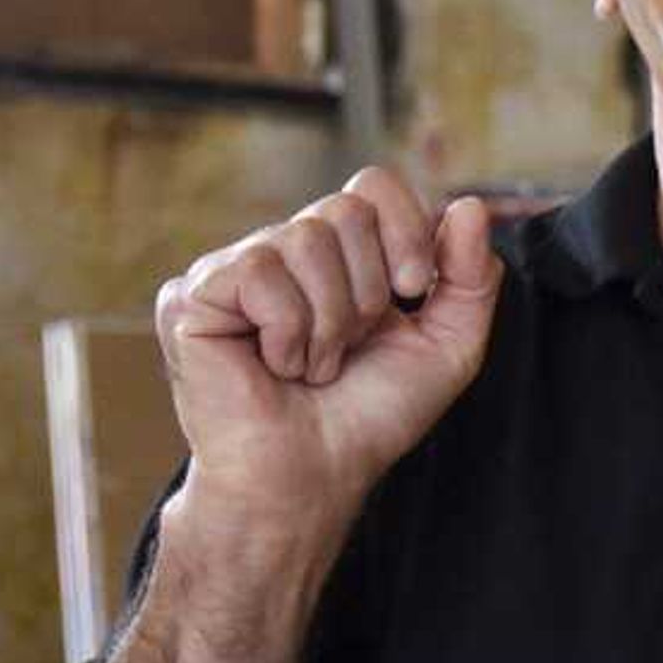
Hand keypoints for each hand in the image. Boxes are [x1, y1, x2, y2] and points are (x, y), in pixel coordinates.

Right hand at [153, 168, 500, 545]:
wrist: (314, 476)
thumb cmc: (372, 416)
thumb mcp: (449, 343)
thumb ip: (470, 276)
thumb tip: (470, 205)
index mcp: (338, 253)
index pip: (373, 186)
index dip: (405, 230)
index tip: (413, 289)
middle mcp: (283, 251)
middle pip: (346, 210)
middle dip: (370, 289)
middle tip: (349, 345)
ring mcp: (233, 270)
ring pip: (305, 238)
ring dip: (330, 319)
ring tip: (313, 364)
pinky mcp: (192, 295)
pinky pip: (261, 272)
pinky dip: (287, 331)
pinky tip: (274, 366)